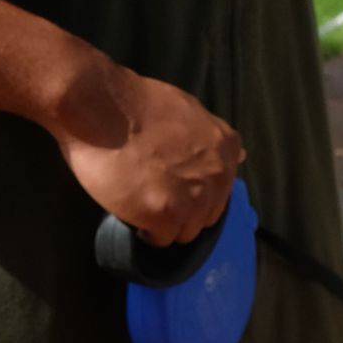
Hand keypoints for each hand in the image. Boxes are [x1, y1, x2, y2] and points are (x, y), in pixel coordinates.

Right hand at [50, 64, 243, 245]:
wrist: (101, 108)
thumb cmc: (136, 103)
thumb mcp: (188, 109)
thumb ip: (212, 138)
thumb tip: (240, 156)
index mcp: (225, 147)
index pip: (220, 190)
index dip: (194, 190)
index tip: (173, 184)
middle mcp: (217, 176)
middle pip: (205, 215)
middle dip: (182, 209)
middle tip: (152, 193)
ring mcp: (194, 198)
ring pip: (185, 232)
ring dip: (164, 223)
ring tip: (139, 202)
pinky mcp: (166, 216)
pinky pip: (160, 239)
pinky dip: (145, 231)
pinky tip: (130, 210)